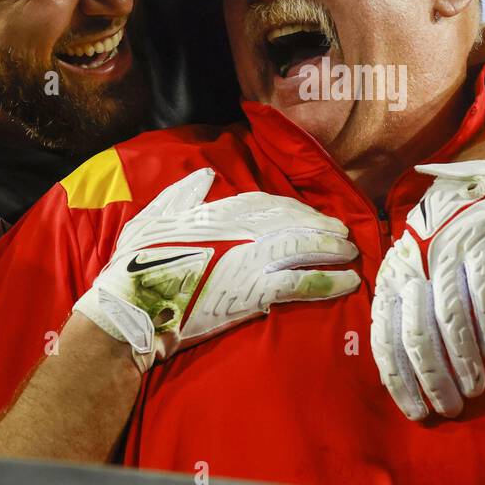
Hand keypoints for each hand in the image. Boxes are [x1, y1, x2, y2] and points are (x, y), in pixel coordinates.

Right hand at [74, 169, 359, 369]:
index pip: (266, 203)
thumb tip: (205, 175)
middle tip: (342, 233)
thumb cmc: (134, 266)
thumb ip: (182, 195)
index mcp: (216, 210)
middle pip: (292, 221)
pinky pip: (301, 282)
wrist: (132, 309)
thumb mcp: (152, 218)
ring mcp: (250, 259)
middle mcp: (239, 229)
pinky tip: (347, 284)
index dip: (292, 209)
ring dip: (332, 250)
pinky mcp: (255, 291)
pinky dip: (328, 281)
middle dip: (320, 226)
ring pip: (304, 247)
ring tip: (352, 254)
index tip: (308, 215)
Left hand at [371, 160, 484, 420]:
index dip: (401, 381)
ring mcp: (446, 259)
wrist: (467, 193)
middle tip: (451, 407)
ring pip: (450, 320)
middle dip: (434, 379)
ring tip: (475, 388)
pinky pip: (484, 295)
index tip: (417, 412)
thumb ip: (404, 318)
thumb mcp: (408, 278)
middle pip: (418, 336)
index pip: (386, 341)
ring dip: (464, 361)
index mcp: (390, 283)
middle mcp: (412, 272)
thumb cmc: (433, 249)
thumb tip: (405, 377)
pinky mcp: (479, 250)